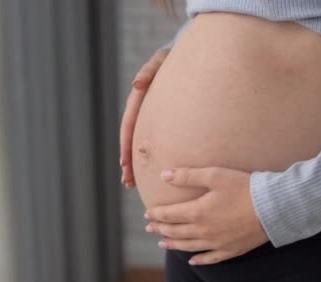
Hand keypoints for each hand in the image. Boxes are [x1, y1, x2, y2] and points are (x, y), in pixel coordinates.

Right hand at [119, 48, 169, 187]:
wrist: (195, 58)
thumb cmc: (176, 58)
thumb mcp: (162, 60)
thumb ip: (150, 70)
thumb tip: (136, 85)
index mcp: (140, 98)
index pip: (129, 124)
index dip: (126, 144)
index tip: (124, 163)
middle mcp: (144, 110)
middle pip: (133, 140)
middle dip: (129, 162)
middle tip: (128, 182)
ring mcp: (155, 117)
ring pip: (144, 143)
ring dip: (138, 164)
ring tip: (133, 184)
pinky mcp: (168, 123)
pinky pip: (161, 141)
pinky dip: (156, 157)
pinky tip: (158, 174)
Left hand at [144, 167, 269, 265]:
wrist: (272, 207)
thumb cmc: (244, 187)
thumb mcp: (215, 175)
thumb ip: (187, 176)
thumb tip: (163, 175)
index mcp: (197, 212)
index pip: (169, 215)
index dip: (156, 214)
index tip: (147, 213)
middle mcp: (203, 231)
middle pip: (176, 232)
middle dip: (161, 229)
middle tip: (150, 228)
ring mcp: (216, 243)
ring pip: (188, 246)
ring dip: (173, 245)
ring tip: (163, 244)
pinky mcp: (231, 250)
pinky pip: (210, 258)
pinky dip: (199, 260)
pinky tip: (192, 261)